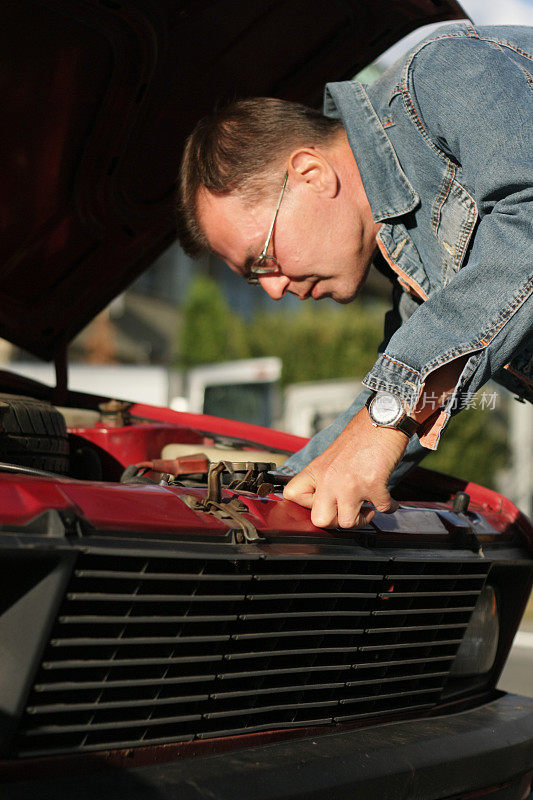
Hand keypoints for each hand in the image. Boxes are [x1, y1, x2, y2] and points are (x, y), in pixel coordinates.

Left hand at [283, 407, 407, 528]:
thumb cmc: (359, 436)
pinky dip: (389, 507)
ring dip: (362, 519)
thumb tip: (323, 500)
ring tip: (367, 509)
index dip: (307, 504)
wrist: (381, 420)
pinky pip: (382, 509)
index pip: (292, 496)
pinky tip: (390, 501)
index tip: (322, 501)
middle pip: (320, 520)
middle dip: (335, 522)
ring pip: (348, 523)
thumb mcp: (330, 455)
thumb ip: (324, 477)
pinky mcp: (374, 485)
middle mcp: (330, 479)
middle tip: (345, 513)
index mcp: (317, 470)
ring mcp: (351, 484)